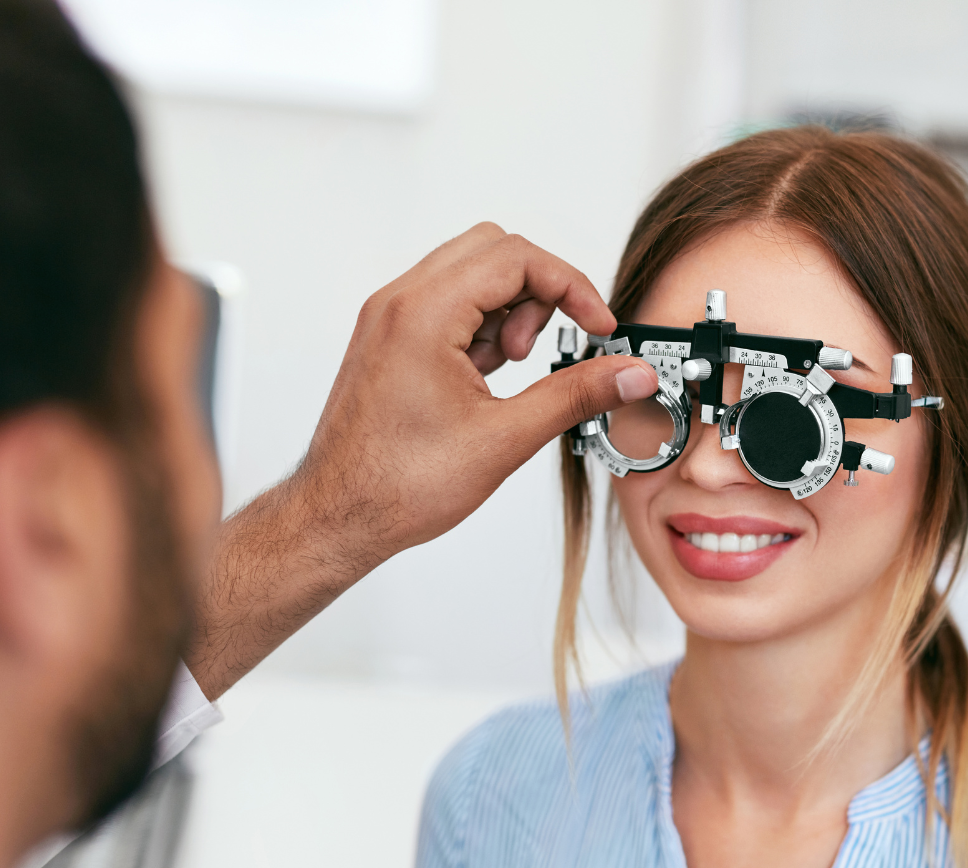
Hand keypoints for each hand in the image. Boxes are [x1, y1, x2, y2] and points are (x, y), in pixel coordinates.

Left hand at [184, 224, 656, 697]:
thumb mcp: (506, 438)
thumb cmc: (396, 485)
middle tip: (548, 346)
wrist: (338, 516)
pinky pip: (448, 302)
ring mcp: (389, 318)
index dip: (572, 287)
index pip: (516, 257)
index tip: (598, 326)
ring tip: (512, 369)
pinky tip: (488, 377)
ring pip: (471, 273)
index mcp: (423, 314)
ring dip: (509, 309)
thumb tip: (629, 374)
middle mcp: (399, 303)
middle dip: (539, 292)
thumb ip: (576, 395)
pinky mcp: (389, 339)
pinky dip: (481, 325)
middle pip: (494, 251)